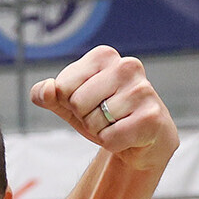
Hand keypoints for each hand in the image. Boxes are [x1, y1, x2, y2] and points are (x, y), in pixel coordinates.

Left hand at [31, 46, 178, 174]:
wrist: (139, 140)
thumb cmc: (103, 115)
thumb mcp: (68, 104)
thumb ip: (48, 95)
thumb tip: (47, 88)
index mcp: (103, 55)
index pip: (62, 86)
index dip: (69, 102)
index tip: (89, 103)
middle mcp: (126, 66)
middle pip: (77, 102)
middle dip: (84, 117)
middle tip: (104, 116)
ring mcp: (142, 90)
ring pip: (94, 122)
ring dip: (100, 131)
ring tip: (117, 124)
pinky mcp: (151, 116)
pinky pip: (111, 138)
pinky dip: (113, 143)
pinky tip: (127, 135)